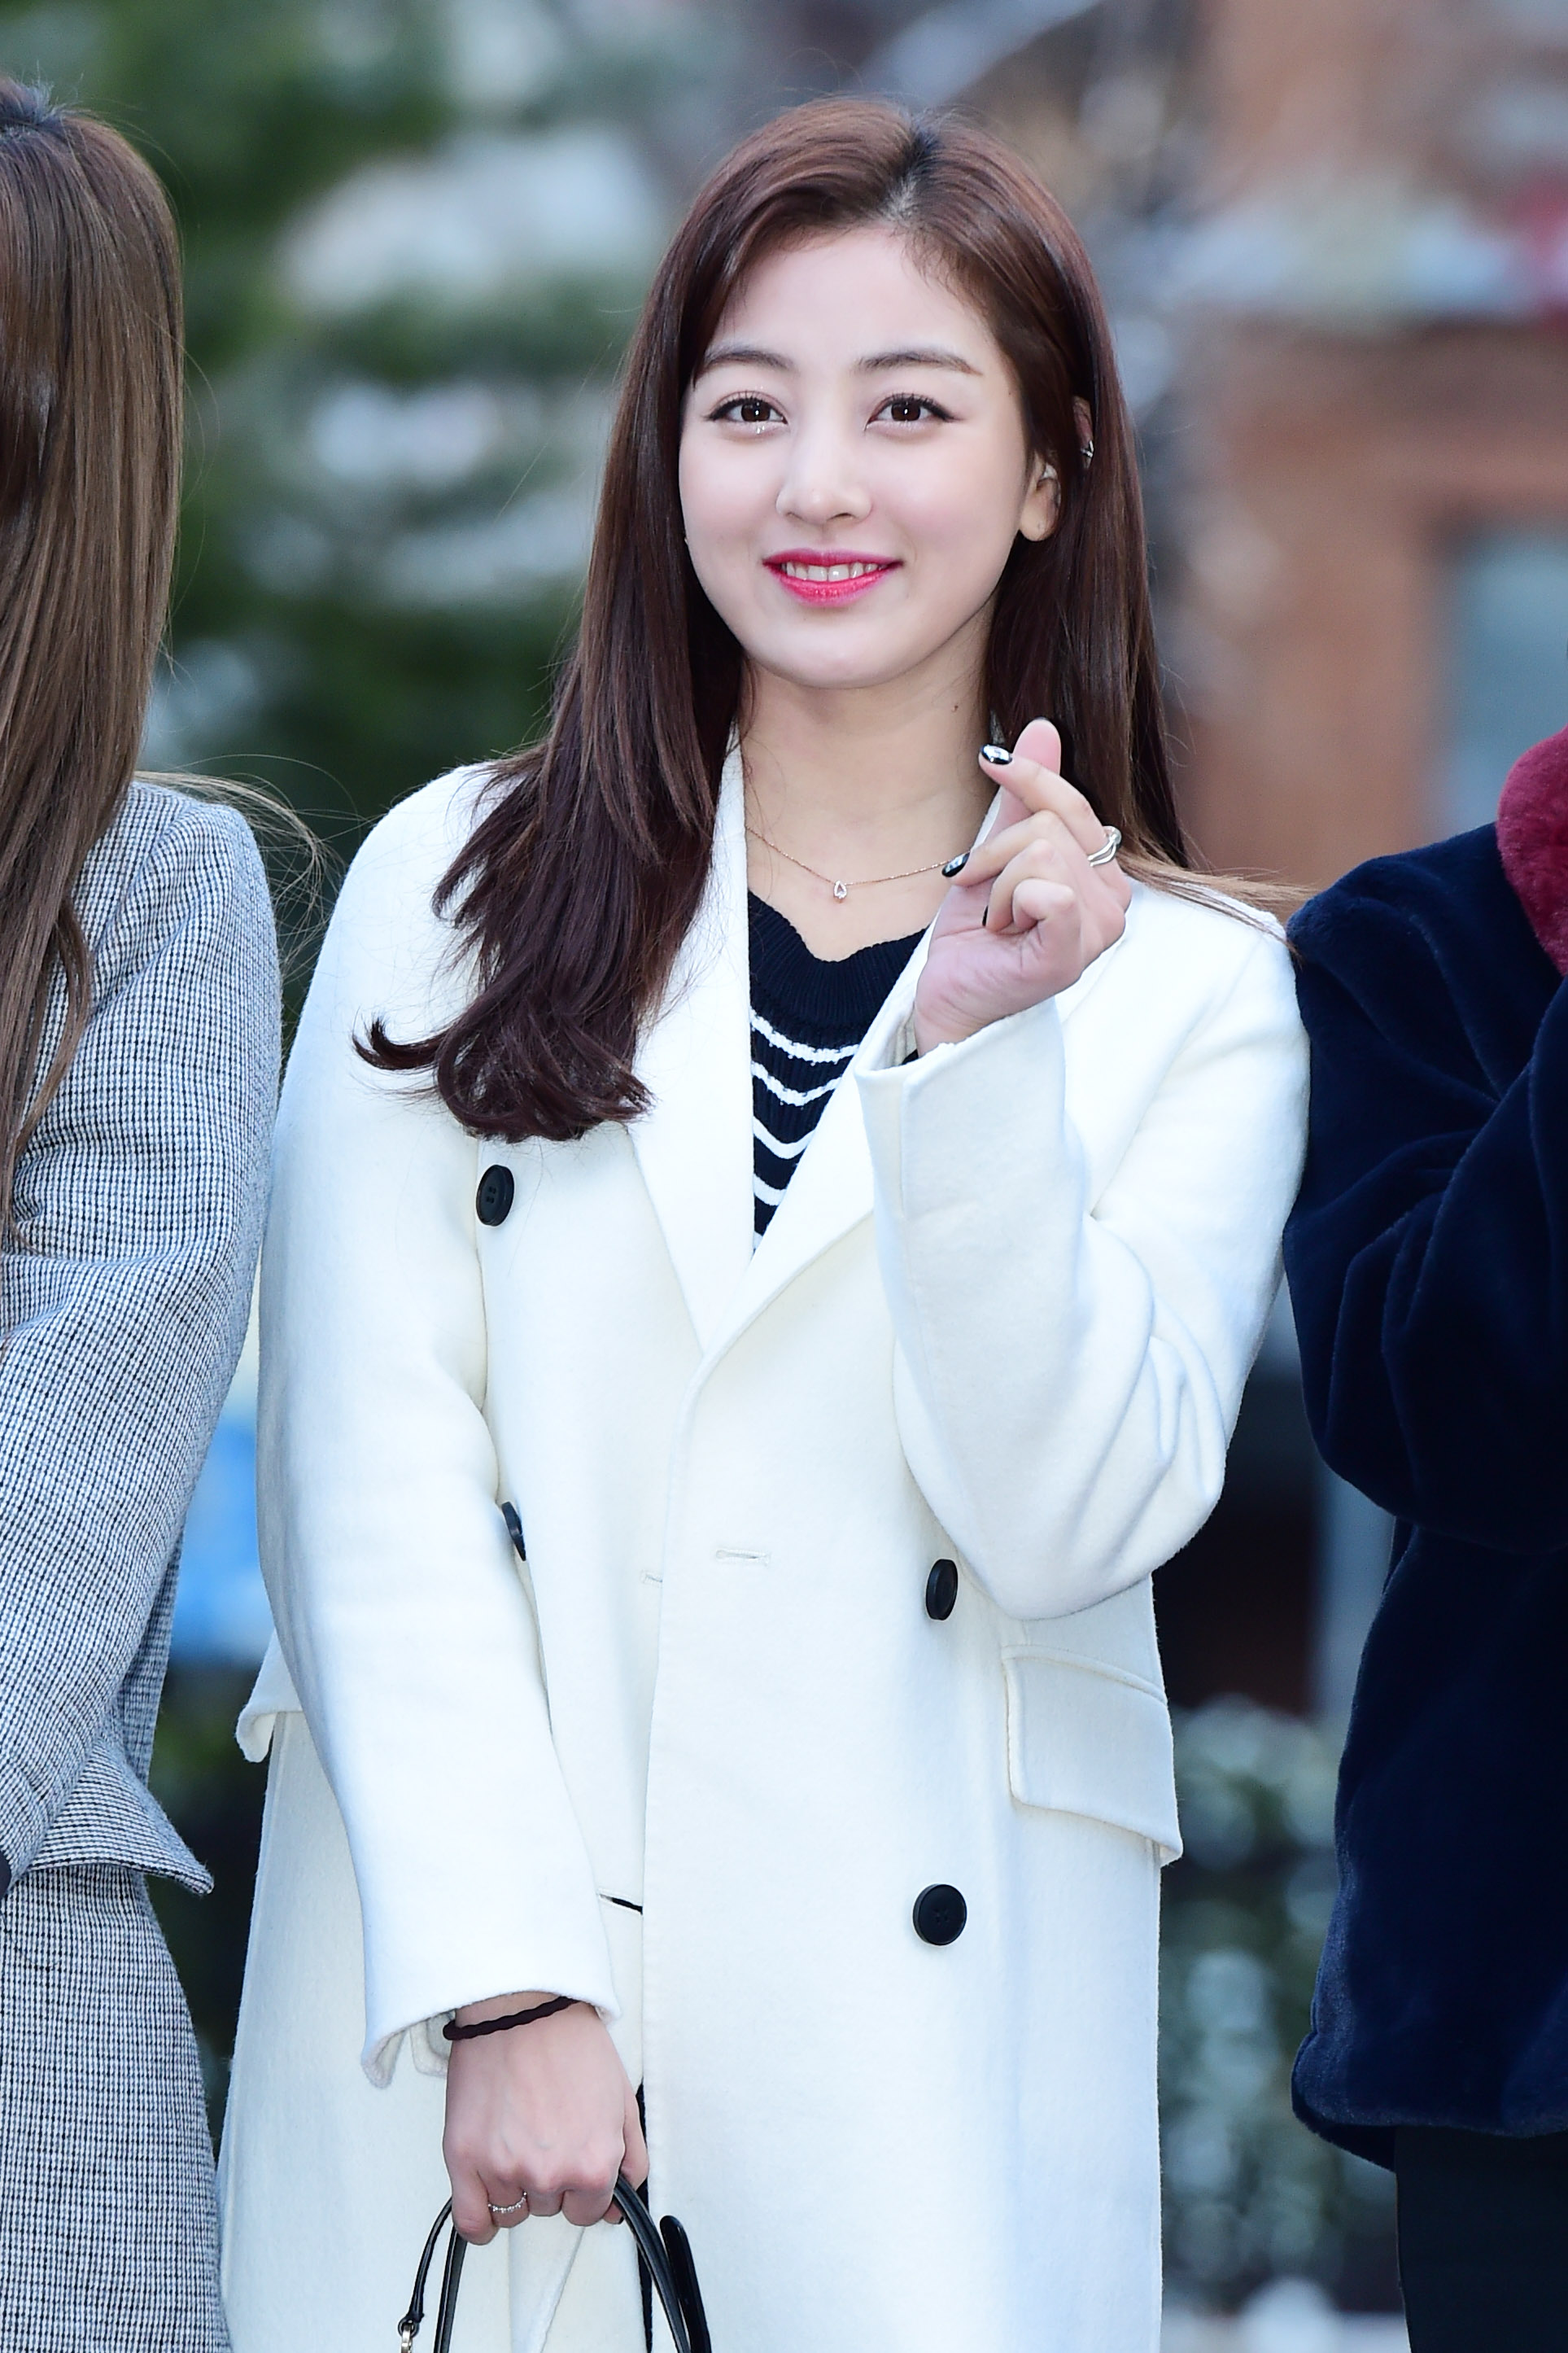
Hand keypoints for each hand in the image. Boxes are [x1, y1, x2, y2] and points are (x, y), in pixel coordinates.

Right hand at [442, 1993, 647, 2243]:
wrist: (522, 2005)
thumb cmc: (568, 2040)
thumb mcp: (622, 2098)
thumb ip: (631, 2159)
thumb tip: (621, 2204)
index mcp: (593, 2163)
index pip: (590, 2211)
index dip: (583, 2187)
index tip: (573, 2165)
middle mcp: (549, 2175)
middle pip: (549, 2207)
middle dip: (550, 2178)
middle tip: (544, 2132)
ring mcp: (504, 2170)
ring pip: (513, 2209)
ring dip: (515, 2184)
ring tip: (516, 2134)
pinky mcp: (464, 2159)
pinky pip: (471, 2221)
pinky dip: (480, 2222)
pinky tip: (487, 2203)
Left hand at [913, 719, 1130, 1053]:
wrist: (951, 993)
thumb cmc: (978, 932)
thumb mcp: (998, 851)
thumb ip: (1025, 798)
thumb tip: (1044, 728)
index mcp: (1101, 873)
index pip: (1073, 802)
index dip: (1028, 777)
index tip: (988, 759)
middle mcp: (1113, 900)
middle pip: (1049, 826)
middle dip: (996, 854)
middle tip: (984, 896)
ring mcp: (1098, 930)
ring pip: (1040, 854)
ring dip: (996, 886)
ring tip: (995, 921)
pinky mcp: (1070, 956)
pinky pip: (1050, 893)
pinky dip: (1009, 902)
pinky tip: (1003, 931)